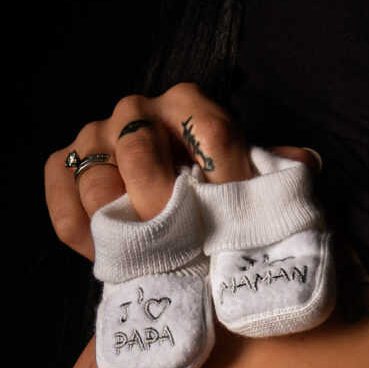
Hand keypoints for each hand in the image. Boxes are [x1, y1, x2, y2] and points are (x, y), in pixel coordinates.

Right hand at [44, 82, 314, 256]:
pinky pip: (65, 208)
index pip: (212, 135)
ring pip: (97, 185)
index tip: (240, 225)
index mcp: (192, 106)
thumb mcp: (247, 177)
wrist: (165, 201)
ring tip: (153, 261)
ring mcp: (95, 138)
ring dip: (124, 231)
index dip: (229, 183)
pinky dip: (86, 239)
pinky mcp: (62, 168)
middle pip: (141, 153)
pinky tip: (114, 258)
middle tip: (186, 248)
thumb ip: (273, 174)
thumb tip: (305, 165)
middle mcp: (139, 112)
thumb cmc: (215, 191)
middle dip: (165, 209)